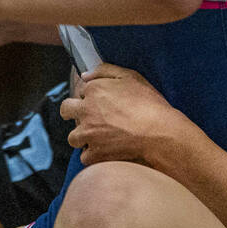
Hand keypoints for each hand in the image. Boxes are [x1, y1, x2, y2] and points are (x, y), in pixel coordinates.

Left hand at [61, 63, 187, 164]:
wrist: (160, 134)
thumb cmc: (150, 104)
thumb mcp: (131, 77)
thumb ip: (105, 71)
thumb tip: (85, 75)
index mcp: (94, 90)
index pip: (81, 91)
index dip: (91, 97)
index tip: (102, 103)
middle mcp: (86, 111)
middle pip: (66, 110)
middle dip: (73, 113)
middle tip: (89, 119)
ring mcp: (88, 133)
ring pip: (73, 137)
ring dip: (83, 137)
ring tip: (101, 138)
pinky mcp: (94, 153)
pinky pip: (85, 156)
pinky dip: (94, 156)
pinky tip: (107, 152)